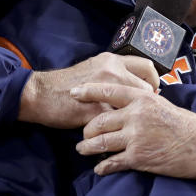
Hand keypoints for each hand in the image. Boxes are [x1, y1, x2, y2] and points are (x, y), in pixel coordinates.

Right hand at [17, 52, 159, 128]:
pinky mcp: (95, 109)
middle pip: (146, 89)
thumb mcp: (93, 69)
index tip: (150, 92)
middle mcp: (111, 70)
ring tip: (130, 126)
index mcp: (112, 60)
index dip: (153, 81)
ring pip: (133, 106)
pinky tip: (116, 135)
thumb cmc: (66, 84)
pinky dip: (118, 130)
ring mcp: (104, 90)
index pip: (147, 66)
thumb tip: (134, 84)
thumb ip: (114, 74)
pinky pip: (115, 122)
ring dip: (133, 118)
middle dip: (145, 104)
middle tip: (140, 114)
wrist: (41, 94)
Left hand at [72, 83, 195, 187]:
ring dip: (88, 147)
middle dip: (86, 129)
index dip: (88, 91)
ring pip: (101, 142)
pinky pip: (113, 162)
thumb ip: (140, 102)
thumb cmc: (184, 124)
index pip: (108, 91)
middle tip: (82, 135)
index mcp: (142, 98)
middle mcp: (136, 115)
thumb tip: (122, 102)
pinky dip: (103, 166)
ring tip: (82, 149)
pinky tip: (99, 168)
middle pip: (98, 120)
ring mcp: (136, 136)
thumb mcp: (161, 104)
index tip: (73, 93)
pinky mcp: (139, 157)